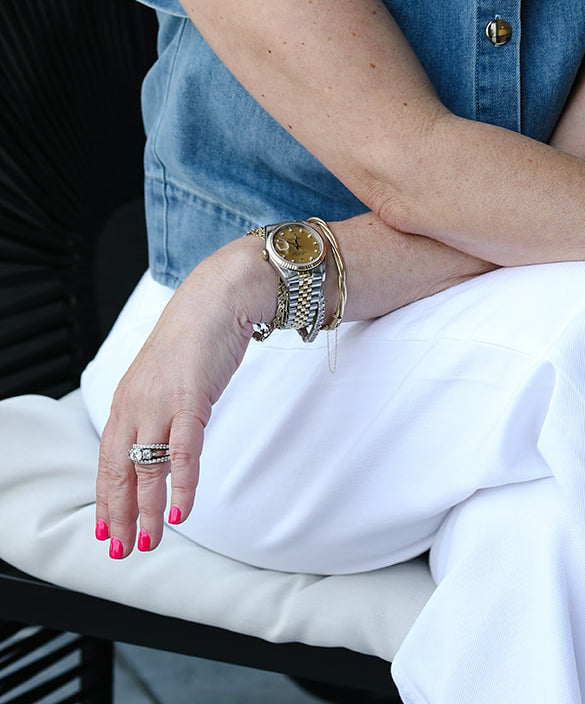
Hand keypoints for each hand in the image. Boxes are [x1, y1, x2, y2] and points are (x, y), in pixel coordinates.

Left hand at [95, 237, 272, 557]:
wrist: (219, 295)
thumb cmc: (198, 333)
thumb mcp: (166, 376)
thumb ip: (158, 410)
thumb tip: (161, 443)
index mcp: (126, 399)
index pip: (108, 459)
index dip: (106, 497)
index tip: (106, 529)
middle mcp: (135, 403)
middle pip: (120, 470)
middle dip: (120, 514)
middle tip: (121, 549)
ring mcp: (160, 402)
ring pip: (148, 467)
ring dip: (148, 510)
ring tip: (149, 541)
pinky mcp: (191, 398)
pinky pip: (184, 451)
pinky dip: (181, 485)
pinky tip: (181, 512)